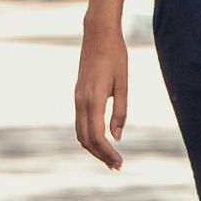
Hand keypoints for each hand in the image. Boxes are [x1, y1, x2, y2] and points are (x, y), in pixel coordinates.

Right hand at [74, 25, 127, 169]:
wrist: (98, 34)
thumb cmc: (115, 56)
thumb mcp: (123, 84)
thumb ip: (120, 112)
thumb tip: (117, 137)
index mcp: (93, 98)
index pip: (96, 135)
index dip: (107, 152)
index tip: (120, 162)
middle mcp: (81, 100)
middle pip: (85, 138)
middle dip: (100, 155)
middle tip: (117, 166)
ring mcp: (77, 97)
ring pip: (80, 132)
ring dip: (93, 148)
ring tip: (110, 158)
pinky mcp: (78, 94)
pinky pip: (80, 122)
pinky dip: (89, 136)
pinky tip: (102, 140)